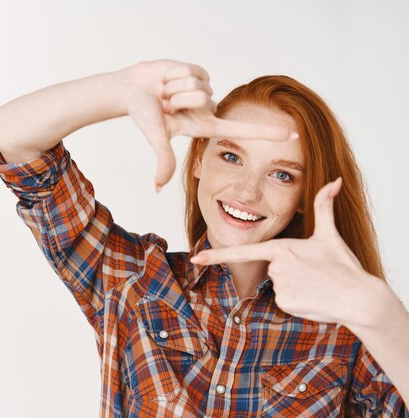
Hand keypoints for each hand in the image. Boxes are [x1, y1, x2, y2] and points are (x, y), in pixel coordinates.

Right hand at [124, 59, 297, 191]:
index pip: (240, 130)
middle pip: (204, 99)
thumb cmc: (143, 114)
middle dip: (178, 98)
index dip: (267, 133)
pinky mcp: (198, 71)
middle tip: (165, 104)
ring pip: (198, 84)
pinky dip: (174, 73)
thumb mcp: (156, 136)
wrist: (131, 89)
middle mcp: (207, 108)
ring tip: (164, 92)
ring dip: (174, 87)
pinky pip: (193, 70)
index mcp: (204, 125)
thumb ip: (162, 161)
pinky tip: (167, 79)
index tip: (294, 134)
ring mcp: (204, 89)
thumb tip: (157, 189)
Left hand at [190, 178, 383, 327]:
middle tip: (312, 273)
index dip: (217, 255)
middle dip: (288, 270)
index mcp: (281, 248)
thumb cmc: (344, 265)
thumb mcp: (330, 234)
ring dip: (293, 285)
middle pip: (270, 268)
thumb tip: (335, 179)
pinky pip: (283, 300)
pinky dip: (296, 300)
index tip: (196, 259)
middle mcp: (276, 267)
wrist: (360, 298)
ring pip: (277, 285)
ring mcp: (279, 286)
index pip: (243, 250)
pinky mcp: (285, 304)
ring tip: (314, 284)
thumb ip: (324, 206)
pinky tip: (312, 297)